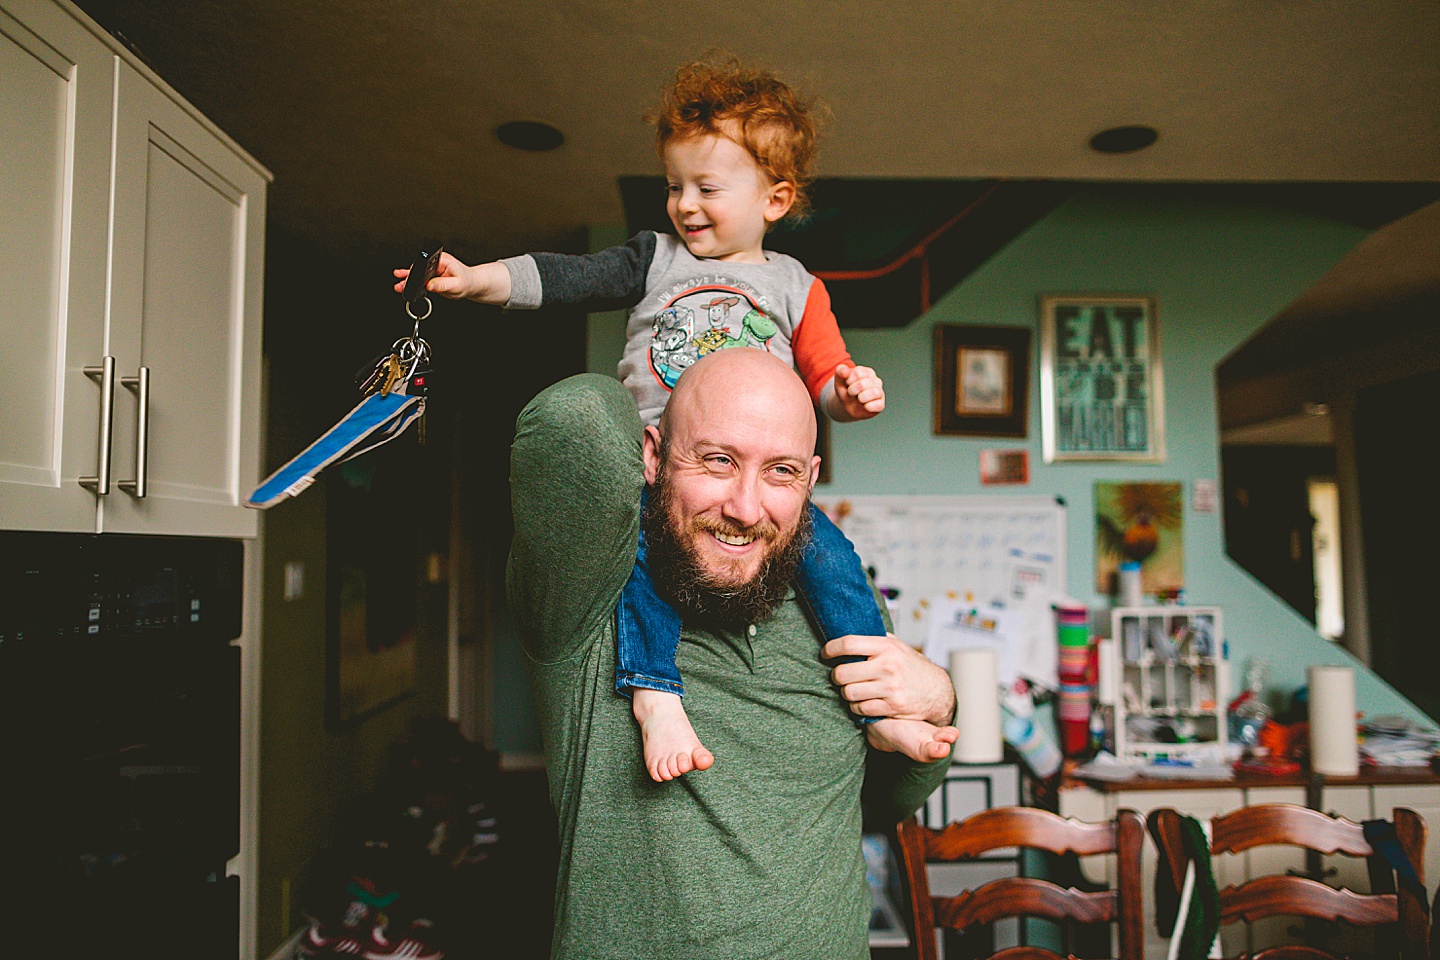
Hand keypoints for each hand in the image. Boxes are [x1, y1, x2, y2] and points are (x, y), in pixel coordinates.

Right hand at [391, 252, 510, 303]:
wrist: (472, 285)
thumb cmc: (467, 282)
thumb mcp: (456, 285)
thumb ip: (443, 285)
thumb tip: (429, 285)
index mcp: (442, 260)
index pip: (426, 264)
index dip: (418, 271)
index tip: (412, 277)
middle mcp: (436, 263)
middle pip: (419, 269)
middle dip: (410, 276)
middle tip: (402, 282)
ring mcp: (433, 270)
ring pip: (418, 274)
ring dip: (408, 280)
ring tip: (398, 285)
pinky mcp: (432, 277)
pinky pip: (421, 279)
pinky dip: (413, 283)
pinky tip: (403, 285)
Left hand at [823, 633, 955, 725]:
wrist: (937, 691)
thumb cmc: (912, 666)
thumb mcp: (897, 646)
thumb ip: (875, 639)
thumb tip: (849, 628)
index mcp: (886, 647)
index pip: (848, 644)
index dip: (830, 648)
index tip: (825, 653)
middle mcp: (888, 666)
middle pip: (842, 673)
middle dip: (837, 676)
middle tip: (840, 676)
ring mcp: (890, 687)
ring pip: (849, 693)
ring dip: (846, 693)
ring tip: (852, 689)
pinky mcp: (891, 706)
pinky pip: (860, 709)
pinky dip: (857, 707)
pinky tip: (862, 701)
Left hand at [830, 363, 884, 420]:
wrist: (847, 406)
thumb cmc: (846, 390)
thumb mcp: (839, 379)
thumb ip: (840, 371)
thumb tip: (845, 372)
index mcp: (867, 371)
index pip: (858, 373)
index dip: (849, 380)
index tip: (848, 384)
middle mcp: (876, 381)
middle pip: (863, 384)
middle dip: (852, 390)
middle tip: (851, 393)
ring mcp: (880, 392)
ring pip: (874, 393)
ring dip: (861, 398)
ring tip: (858, 399)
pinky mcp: (880, 404)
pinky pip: (878, 405)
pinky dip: (868, 407)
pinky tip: (864, 406)